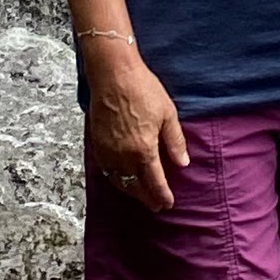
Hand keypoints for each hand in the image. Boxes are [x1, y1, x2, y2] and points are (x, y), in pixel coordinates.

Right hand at [83, 45, 187, 210]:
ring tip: (140, 195)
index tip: (168, 203)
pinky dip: (115, 179)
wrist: (113, 74)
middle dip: (147, 198)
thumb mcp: (167, 114)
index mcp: (144, 150)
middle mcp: (123, 155)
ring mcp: (108, 151)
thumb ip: (175, 141)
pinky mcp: (97, 143)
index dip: (162, 195)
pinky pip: (106, 170)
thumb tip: (182, 163)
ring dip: (130, 191)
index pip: (154, 182)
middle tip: (156, 205)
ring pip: (119, 181)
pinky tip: (121, 178)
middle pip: (135, 186)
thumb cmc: (142, 89)